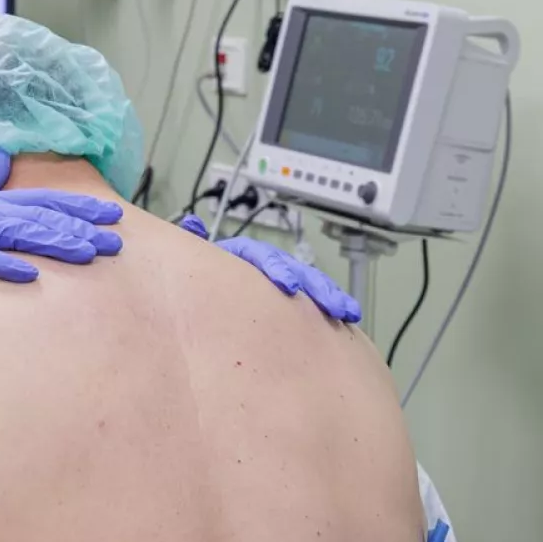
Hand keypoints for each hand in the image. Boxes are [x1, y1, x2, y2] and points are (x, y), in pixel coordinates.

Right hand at [0, 149, 124, 319]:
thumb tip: (4, 156)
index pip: (41, 202)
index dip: (78, 208)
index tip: (113, 217)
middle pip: (37, 216)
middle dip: (79, 226)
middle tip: (115, 241)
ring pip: (14, 233)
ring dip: (52, 242)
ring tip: (86, 253)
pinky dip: (2, 265)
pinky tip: (30, 277)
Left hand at [178, 214, 362, 324]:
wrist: (216, 290)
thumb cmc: (207, 276)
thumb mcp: (198, 260)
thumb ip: (195, 244)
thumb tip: (192, 224)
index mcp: (248, 256)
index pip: (264, 258)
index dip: (278, 269)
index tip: (289, 287)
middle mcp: (271, 266)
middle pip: (298, 270)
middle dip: (316, 287)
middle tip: (330, 305)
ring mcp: (287, 280)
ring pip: (313, 285)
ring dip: (331, 297)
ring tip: (346, 312)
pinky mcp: (298, 300)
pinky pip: (318, 301)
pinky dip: (334, 306)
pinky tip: (350, 318)